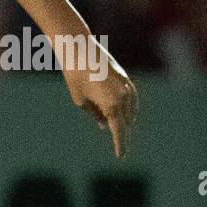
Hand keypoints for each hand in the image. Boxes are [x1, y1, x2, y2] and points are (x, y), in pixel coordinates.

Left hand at [63, 42, 138, 156]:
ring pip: (131, 111)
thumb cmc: (75, 76)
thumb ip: (95, 115)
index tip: (120, 157)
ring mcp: (127, 86)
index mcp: (112, 105)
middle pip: (126, 122)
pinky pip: (131, 100)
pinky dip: (127, 109)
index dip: (120, 145)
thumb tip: (103, 125)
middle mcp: (124, 97)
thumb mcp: (81, 101)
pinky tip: (121, 114)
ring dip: (125, 121)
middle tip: (119, 147)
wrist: (79, 49)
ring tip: (118, 131)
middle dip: (121, 133)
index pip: (118, 131)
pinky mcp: (126, 79)